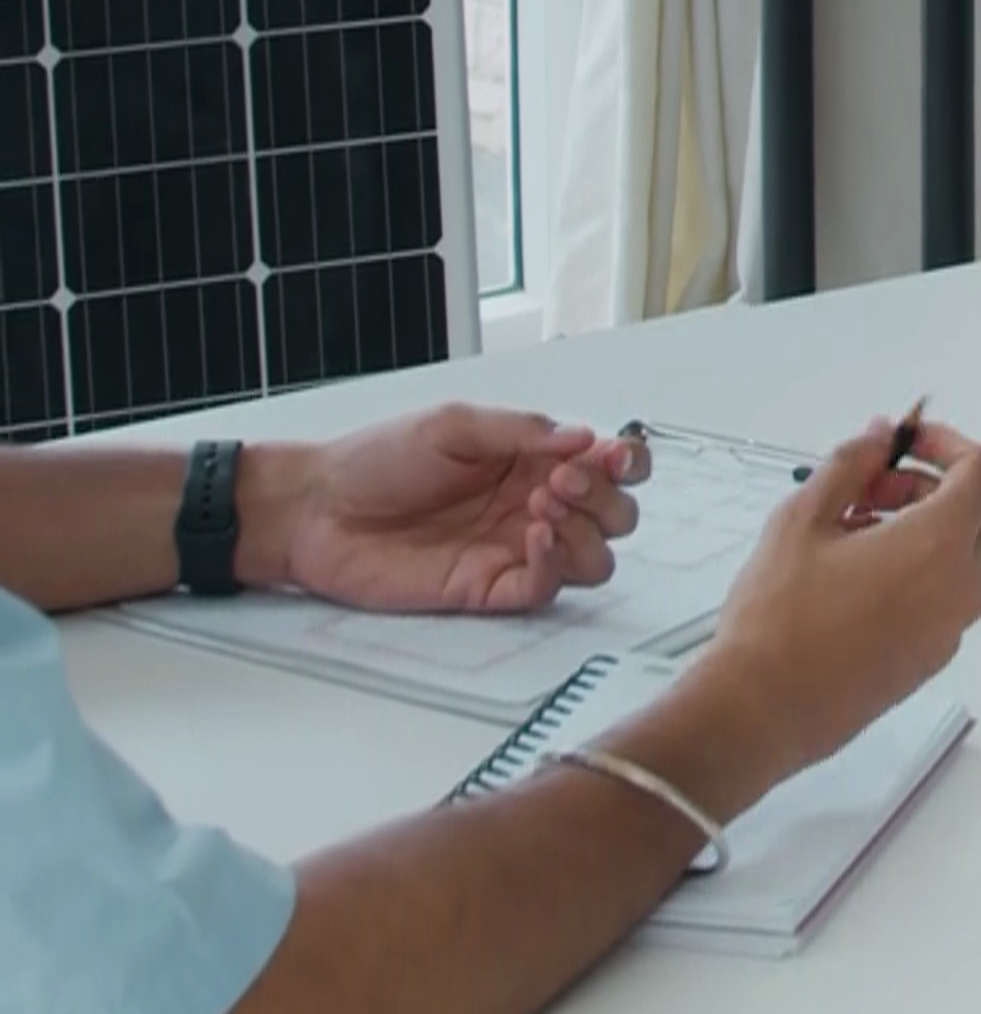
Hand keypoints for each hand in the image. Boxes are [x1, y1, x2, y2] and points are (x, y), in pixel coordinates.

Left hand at [247, 406, 647, 614]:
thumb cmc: (377, 459)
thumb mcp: (452, 424)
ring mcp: (512, 549)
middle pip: (613, 516)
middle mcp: (531, 504)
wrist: (320, 509)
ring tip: (542, 508)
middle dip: (605, 498)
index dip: (625, 462)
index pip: (604, 463)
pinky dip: (554, 565)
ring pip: (592, 560)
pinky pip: (545, 589)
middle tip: (564, 479)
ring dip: (586, 533)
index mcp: (529, 458)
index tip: (615, 454)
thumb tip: (584, 436)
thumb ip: (521, 430)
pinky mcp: (489, 589)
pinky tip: (532, 536)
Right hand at [707, 417, 980, 784]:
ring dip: (919, 526)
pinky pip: (942, 595)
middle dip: (929, 485)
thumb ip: (852, 463)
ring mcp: (948, 630)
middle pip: (977, 511)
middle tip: (871, 486)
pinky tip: (854, 573)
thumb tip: (879, 439)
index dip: (947, 444)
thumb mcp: (806, 516)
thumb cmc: (780, 622)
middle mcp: (958, 589)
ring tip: (849, 530)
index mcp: (939, 546)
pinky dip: (916, 568)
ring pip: (959, 554)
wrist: (763, 708)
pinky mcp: (929, 659)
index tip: (908, 443)